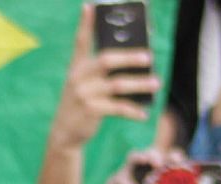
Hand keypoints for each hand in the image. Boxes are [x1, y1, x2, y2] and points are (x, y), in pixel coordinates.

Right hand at [47, 5, 159, 151]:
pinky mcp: (90, 111)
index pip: (81, 41)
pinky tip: (143, 113)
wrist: (64, 133)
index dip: (86, 24)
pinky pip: (117, 108)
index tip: (89, 6)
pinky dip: (132, 110)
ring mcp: (84, 94)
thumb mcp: (85, 84)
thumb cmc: (82, 104)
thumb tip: (139, 59)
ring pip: (117, 84)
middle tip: (148, 57)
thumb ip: (103, 71)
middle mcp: (79, 77)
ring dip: (139, 84)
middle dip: (129, 57)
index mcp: (78, 67)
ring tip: (156, 83)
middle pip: (106, 60)